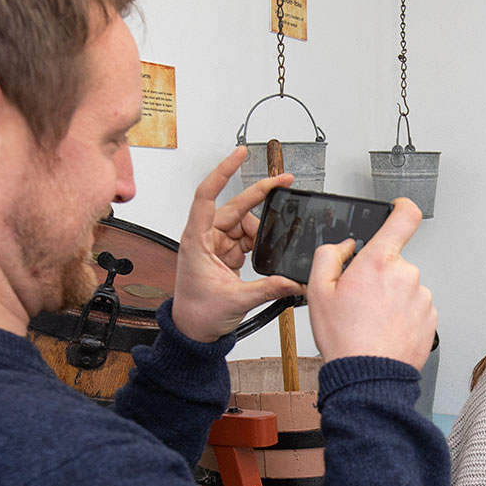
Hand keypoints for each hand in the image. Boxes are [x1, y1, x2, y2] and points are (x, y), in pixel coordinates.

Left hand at [170, 147, 304, 341]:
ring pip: (244, 222)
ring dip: (261, 230)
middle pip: (234, 205)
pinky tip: (266, 250)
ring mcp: (215, 244)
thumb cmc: (197, 313)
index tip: (240, 154)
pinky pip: (247, 238)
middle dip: (259, 193)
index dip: (223, 171)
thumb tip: (293, 280)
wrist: (192, 331)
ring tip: (271, 246)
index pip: (207, 196)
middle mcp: (204, 237)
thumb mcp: (236, 300)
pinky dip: (260, 242)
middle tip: (285, 182)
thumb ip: (269, 288)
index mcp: (196, 240)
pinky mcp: (225, 253)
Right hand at [305, 198, 435, 368]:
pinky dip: (402, 315)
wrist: (368, 378)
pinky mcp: (431, 317)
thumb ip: (329, 256)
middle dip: (379, 275)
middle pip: (394, 262)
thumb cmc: (345, 339)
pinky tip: (385, 330)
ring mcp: (422, 297)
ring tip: (372, 321)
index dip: (401, 208)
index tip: (397, 210)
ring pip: (405, 287)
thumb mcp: (317, 292)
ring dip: (391, 297)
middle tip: (360, 300)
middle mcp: (406, 274)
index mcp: (379, 261)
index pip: (405, 217)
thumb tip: (345, 247)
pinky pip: (415, 307)